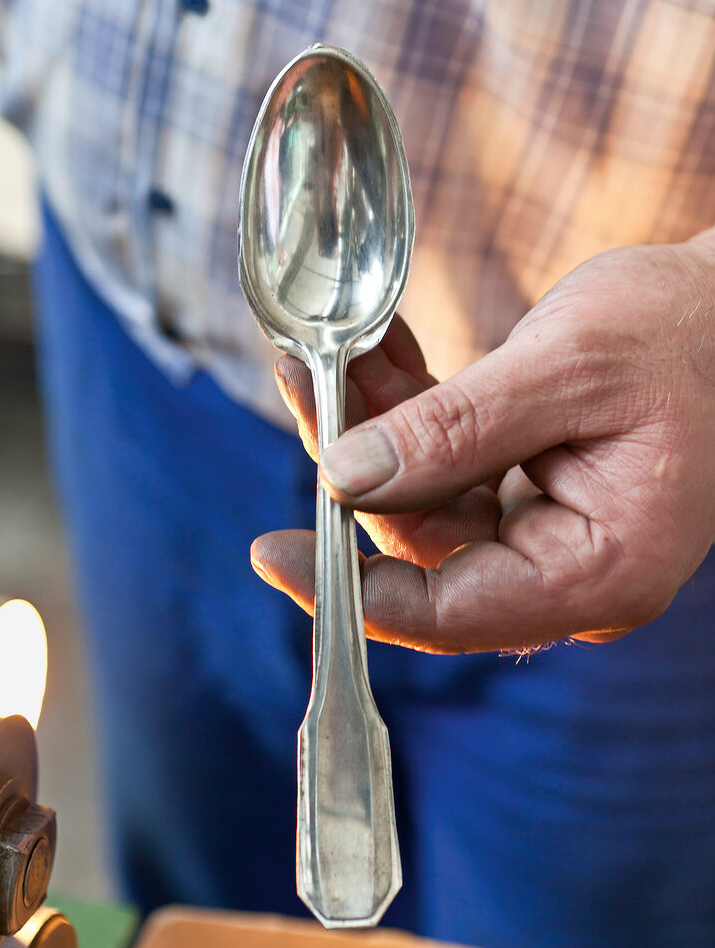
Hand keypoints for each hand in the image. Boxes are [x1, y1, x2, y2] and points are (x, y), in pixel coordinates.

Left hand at [251, 236, 714, 652]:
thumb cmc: (679, 333)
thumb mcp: (567, 369)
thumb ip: (457, 430)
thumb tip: (348, 478)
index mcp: (599, 569)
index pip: (451, 614)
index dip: (352, 591)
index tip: (273, 550)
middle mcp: (567, 569)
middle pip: (424, 546)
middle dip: (354, 465)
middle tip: (304, 380)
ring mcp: (546, 533)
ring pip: (423, 501)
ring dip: (372, 427)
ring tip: (330, 352)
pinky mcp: (527, 493)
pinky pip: (445, 466)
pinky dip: (408, 412)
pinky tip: (375, 354)